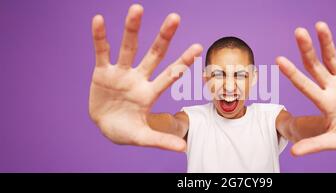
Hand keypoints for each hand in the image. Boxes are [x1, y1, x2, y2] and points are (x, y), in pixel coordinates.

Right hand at [88, 4, 201, 151]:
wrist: (104, 126)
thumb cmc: (126, 131)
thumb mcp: (143, 137)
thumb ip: (161, 141)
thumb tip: (184, 148)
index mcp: (150, 93)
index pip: (170, 75)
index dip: (183, 62)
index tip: (198, 47)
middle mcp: (138, 78)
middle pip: (154, 54)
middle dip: (164, 37)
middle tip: (175, 18)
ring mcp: (121, 73)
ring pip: (128, 48)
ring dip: (132, 29)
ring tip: (137, 8)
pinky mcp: (102, 72)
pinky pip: (101, 52)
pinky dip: (100, 37)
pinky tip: (99, 20)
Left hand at [276, 22, 335, 155]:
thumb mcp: (333, 142)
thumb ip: (315, 145)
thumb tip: (293, 154)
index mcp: (323, 102)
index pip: (304, 85)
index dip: (292, 73)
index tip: (279, 60)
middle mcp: (329, 87)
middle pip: (315, 66)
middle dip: (307, 49)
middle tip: (298, 32)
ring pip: (331, 57)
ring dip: (326, 41)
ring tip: (319, 25)